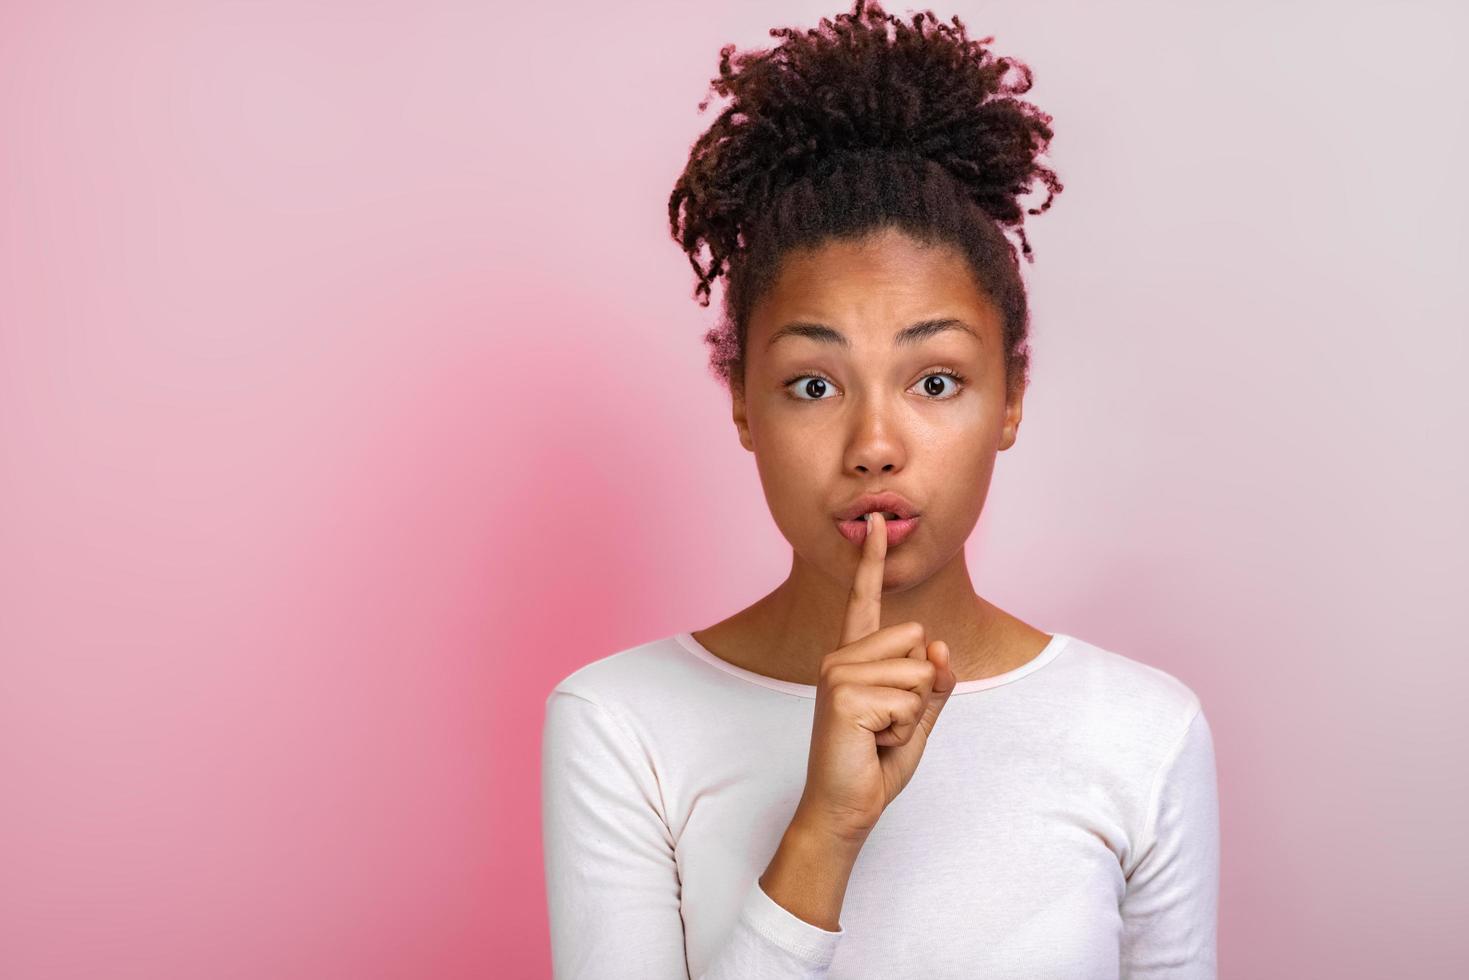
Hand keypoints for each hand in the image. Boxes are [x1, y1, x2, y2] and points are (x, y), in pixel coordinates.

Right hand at [793, 511, 958, 845]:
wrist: (845, 806)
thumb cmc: (875, 761)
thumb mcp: (918, 718)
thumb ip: (934, 682)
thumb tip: (939, 647)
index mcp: (855, 656)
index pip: (866, 600)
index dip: (873, 559)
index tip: (879, 520)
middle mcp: (841, 656)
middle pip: (919, 642)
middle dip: (922, 689)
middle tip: (886, 723)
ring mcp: (838, 672)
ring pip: (919, 673)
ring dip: (913, 715)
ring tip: (879, 735)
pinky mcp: (844, 694)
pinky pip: (910, 700)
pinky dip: (904, 730)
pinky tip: (873, 743)